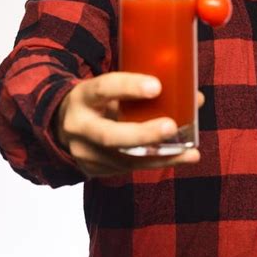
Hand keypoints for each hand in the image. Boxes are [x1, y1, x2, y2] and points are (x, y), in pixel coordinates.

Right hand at [52, 71, 203, 177]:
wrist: (60, 124)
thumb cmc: (98, 100)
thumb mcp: (110, 86)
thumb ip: (144, 89)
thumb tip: (195, 97)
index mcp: (83, 96)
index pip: (104, 89)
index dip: (129, 87)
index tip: (157, 86)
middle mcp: (79, 127)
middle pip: (109, 135)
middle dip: (143, 133)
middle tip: (171, 126)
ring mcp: (84, 153)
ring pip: (122, 159)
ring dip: (158, 155)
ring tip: (188, 151)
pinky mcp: (93, 170)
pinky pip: (128, 168)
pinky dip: (157, 162)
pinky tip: (181, 157)